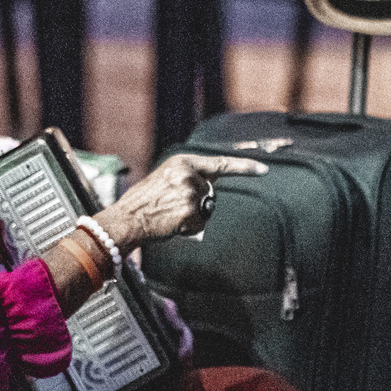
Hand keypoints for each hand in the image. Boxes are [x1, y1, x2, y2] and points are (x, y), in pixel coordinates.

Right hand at [96, 152, 268, 246]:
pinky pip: (199, 223)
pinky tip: (172, 224)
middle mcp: (189, 174)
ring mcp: (191, 192)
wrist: (127, 218)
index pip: (220, 163)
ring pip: (205, 209)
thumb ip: (186, 179)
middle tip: (172, 207)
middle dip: (198, 202)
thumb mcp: (164, 178)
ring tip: (169, 215)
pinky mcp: (191, 210)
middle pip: (210, 192)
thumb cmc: (143, 202)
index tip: (263, 169)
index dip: (244, 167)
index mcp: (182, 162)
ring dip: (193, 216)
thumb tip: (205, 191)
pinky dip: (189, 228)